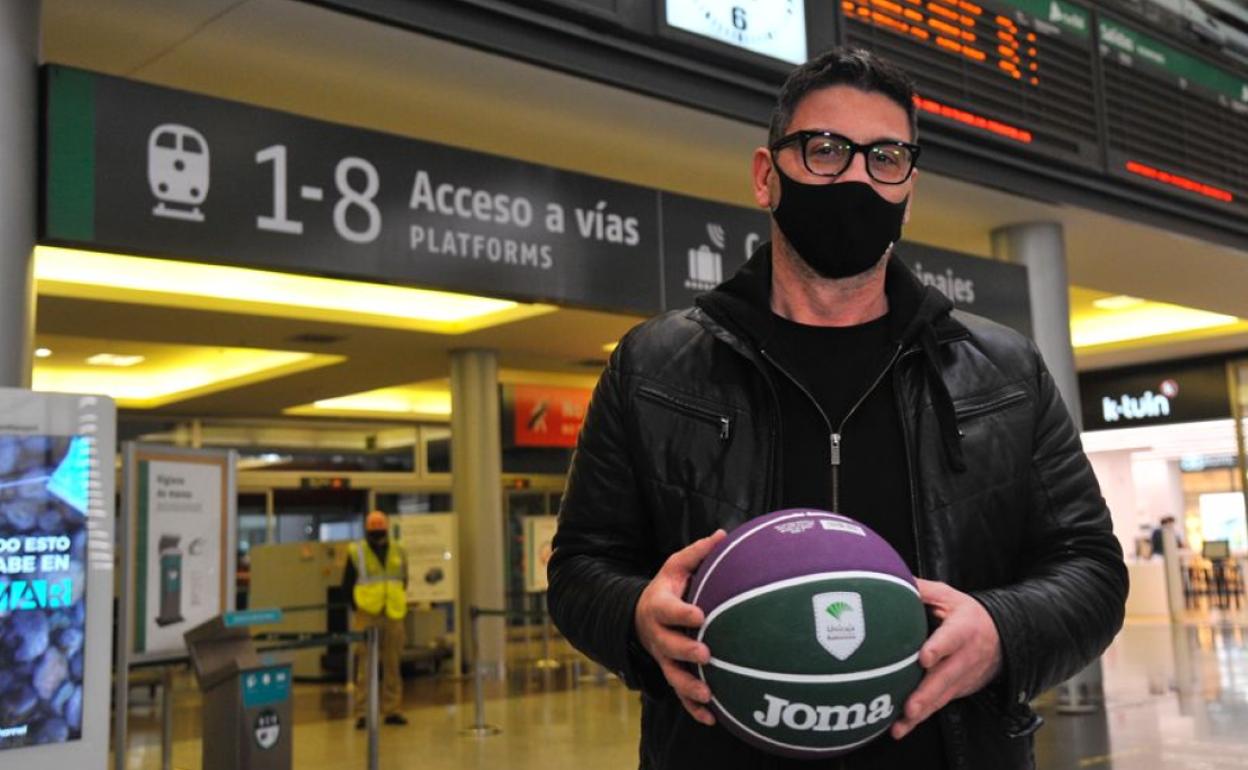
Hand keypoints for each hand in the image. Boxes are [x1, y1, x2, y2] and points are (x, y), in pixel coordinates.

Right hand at [633, 530, 726, 725]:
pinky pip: (681, 696)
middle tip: (705, 654)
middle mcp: (659, 636)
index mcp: (660, 607)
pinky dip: (694, 709)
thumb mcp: (675, 566)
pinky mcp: (671, 674)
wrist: (641, 616)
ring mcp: (664, 658)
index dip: (683, 613)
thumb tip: (723, 534)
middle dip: (685, 651)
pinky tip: (713, 718)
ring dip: (689, 686)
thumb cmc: (667, 589)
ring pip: (673, 675)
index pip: (669, 610)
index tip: (700, 615)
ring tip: (707, 692)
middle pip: (669, 647)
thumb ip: (697, 554)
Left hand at [891, 579, 1001, 738]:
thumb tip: (890, 577)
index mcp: (963, 629)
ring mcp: (963, 677)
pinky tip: (901, 728)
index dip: (938, 648)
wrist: (1002, 639)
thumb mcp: (949, 597)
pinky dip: (922, 718)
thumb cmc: (966, 615)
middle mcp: (965, 657)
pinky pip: (939, 705)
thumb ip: (922, 590)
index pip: (951, 638)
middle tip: (909, 707)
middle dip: (926, 694)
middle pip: (945, 678)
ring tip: (900, 726)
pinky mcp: (958, 691)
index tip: (924, 657)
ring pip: (941, 697)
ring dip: (921, 713)